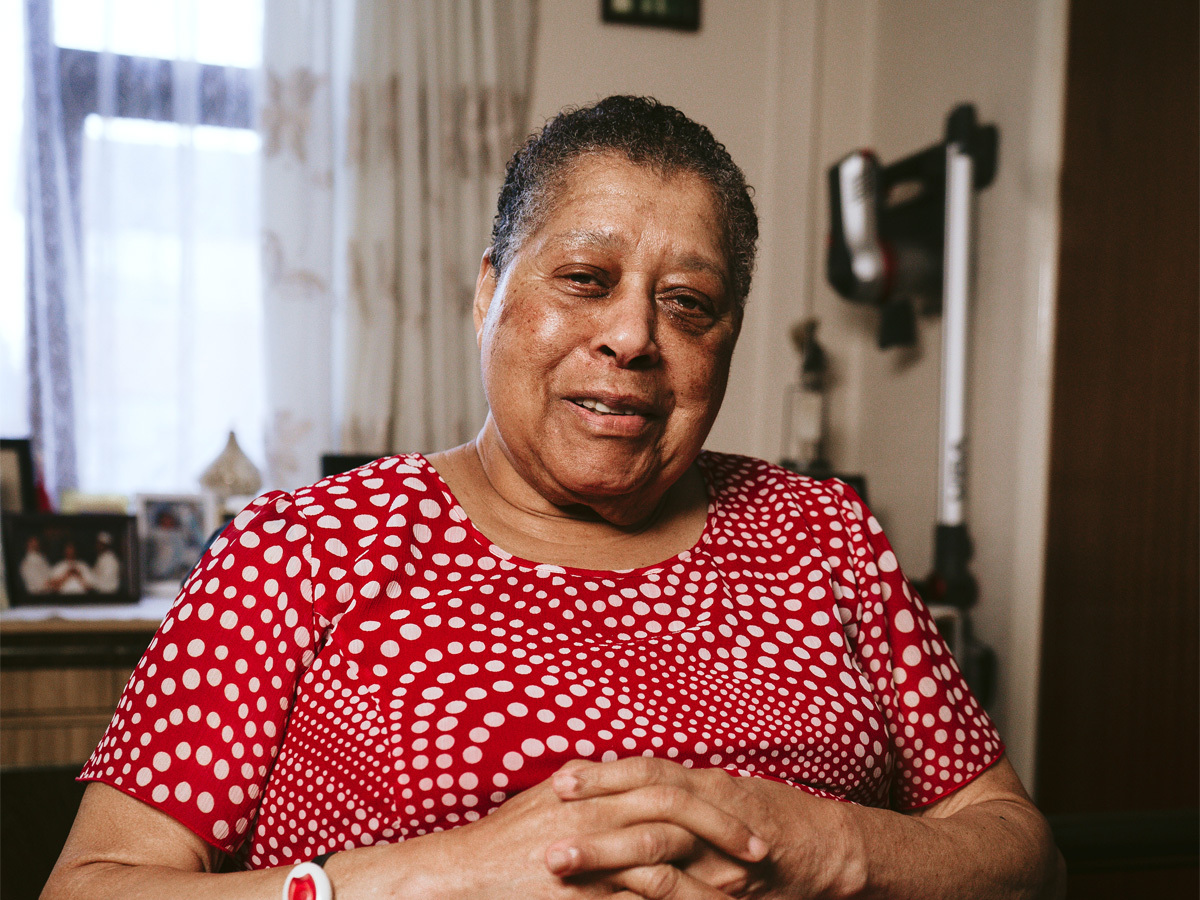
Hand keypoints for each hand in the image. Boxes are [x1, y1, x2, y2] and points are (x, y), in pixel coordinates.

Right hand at [413, 760, 769, 899]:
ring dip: (712, 870)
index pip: (666, 780)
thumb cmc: (503, 839)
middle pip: (677, 808)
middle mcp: (598, 810)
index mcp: (594, 786)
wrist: (460, 874)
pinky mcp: (586, 891)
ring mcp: (593, 851)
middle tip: (760, 850)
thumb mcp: (550, 798)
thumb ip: (591, 785)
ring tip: (748, 888)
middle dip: (724, 827)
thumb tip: (621, 777)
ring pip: (668, 853)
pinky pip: (644, 896)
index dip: (707, 797)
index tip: (741, 812)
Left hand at [548, 758, 856, 899]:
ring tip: (561, 862)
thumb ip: (676, 790)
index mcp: (705, 784)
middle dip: (593, 814)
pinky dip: (643, 891)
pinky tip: (610, 897)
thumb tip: (617, 787)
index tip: (558, 781)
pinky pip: (679, 890)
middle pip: (643, 804)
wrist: (828, 850)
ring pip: (657, 846)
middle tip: (545, 825)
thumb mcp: (720, 792)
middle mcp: (711, 809)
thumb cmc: (769, 817)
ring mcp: (719, 852)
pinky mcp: (727, 888)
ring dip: (604, 854)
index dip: (603, 774)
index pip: (646, 772)